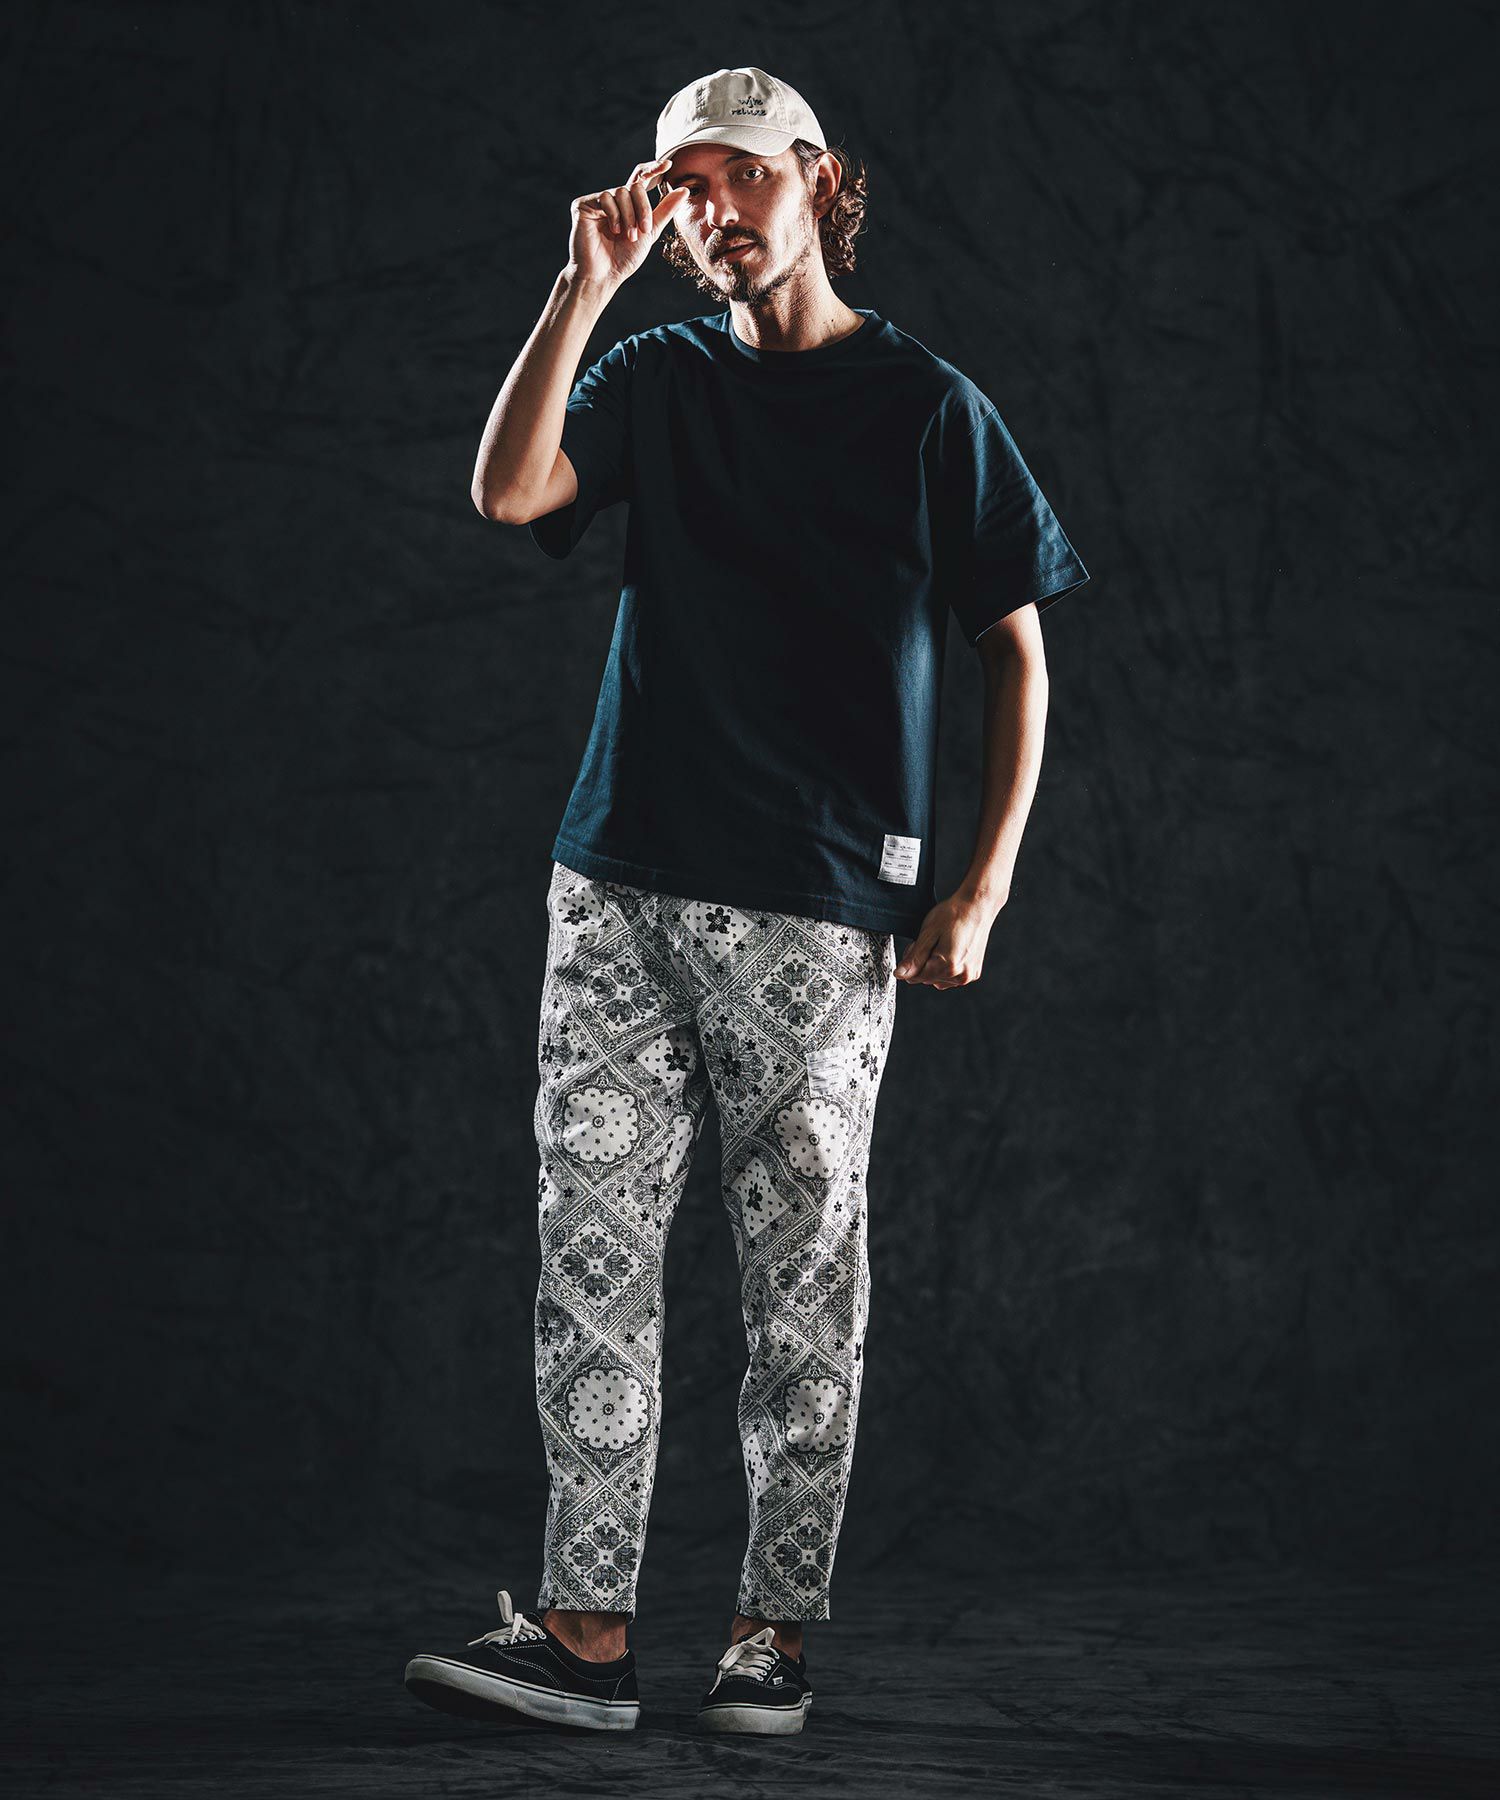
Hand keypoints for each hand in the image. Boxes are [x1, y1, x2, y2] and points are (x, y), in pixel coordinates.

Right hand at [566, 155, 689, 286]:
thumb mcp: (650, 232)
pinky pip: (605, 197)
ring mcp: (597, 201)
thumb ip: (665, 211)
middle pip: (634, 187)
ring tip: (628, 236)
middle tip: (643, 230)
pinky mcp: (583, 204)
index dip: (653, 169)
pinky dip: (614, 215)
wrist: (604, 275)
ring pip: (621, 192)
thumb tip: (684, 190)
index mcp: (628, 204)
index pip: (641, 179)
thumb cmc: (625, 258)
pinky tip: (613, 230)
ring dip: (629, 216)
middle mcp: (613, 200)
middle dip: (643, 208)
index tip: (667, 165)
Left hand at [894, 890, 1002, 987]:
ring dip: (934, 966)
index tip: (918, 944)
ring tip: (942, 944)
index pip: (916, 977)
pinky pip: (951, 977)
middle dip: (923, 962)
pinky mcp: (973, 973)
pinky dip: (946, 967)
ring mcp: (968, 975)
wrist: (977, 907)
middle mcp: (960, 975)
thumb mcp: (928, 933)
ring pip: (938, 979)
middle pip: (927, 979)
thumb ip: (914, 958)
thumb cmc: (954, 914)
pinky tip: (951, 950)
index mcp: (948, 966)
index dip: (912, 959)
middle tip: (931, 941)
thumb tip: (900, 974)